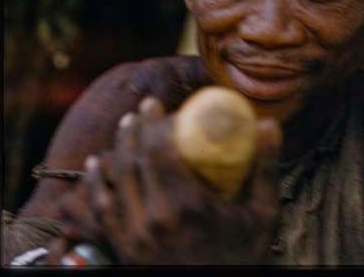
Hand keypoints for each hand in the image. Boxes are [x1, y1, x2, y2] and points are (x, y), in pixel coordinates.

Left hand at [47, 96, 281, 264]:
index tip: (156, 104)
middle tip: (143, 110)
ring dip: (117, 149)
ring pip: (114, 181)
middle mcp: (154, 219)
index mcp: (186, 206)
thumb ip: (265, 169)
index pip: (159, 151)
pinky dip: (94, 184)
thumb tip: (269, 124)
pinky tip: (96, 165)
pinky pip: (101, 210)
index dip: (153, 123)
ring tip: (124, 127)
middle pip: (134, 161)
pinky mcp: (124, 248)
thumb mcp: (262, 215)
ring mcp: (134, 236)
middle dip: (135, 129)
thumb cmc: (241, 258)